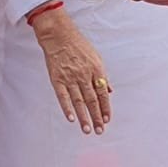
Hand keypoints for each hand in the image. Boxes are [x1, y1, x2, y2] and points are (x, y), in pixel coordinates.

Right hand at [31, 8, 110, 133]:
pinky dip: (67, 108)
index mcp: (96, 70)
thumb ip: (103, 75)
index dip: (106, 107)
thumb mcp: (96, 57)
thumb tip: (110, 90)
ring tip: (87, 129)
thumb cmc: (78, 45)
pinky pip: (62, 96)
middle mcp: (84, 75)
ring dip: (83, 117)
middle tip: (100, 130)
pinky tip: (71, 118)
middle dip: (97, 117)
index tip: (107, 119)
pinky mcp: (57, 79)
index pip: (103, 93)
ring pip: (78, 101)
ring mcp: (70, 78)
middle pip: (92, 100)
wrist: (59, 35)